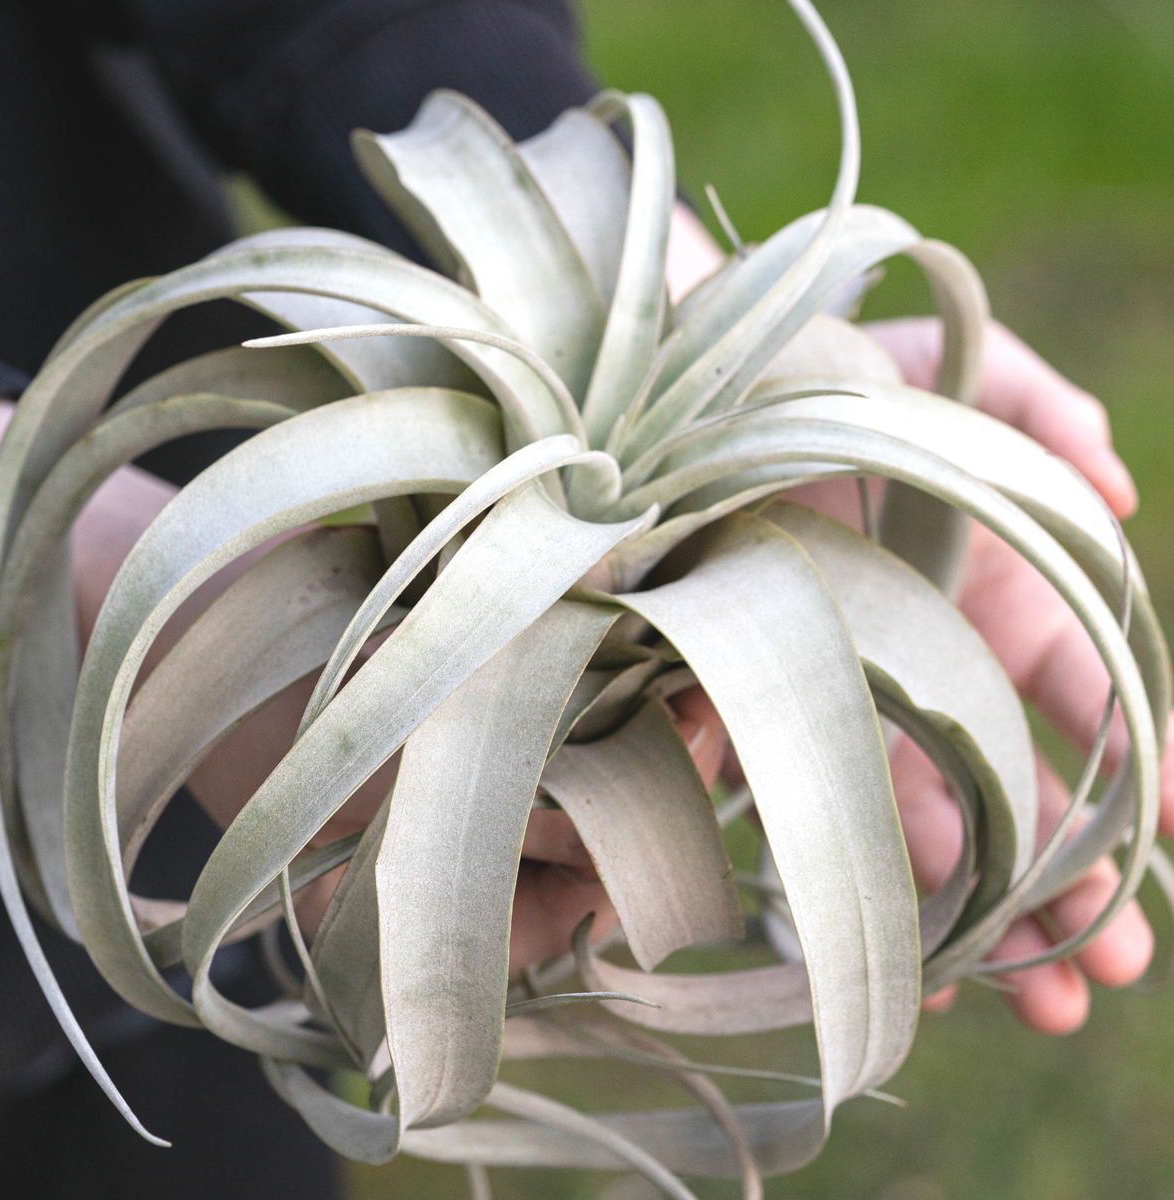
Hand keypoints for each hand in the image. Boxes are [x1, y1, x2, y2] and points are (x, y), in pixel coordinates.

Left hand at [663, 210, 1169, 1030]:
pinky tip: (906, 949)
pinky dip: (872, 872)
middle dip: (1076, 874)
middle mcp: (938, 652)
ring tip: (1038, 1001)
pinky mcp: (779, 701)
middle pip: (1022, 777)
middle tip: (1116, 973)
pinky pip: (830, 799)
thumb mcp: (951, 366)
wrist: (702, 393)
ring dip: (989, 905)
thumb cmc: (828, 371)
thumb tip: (1118, 492)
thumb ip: (1041, 411)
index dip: (1143, 754)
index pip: (1087, 683)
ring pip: (939, 813)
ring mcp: (860, 686)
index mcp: (997, 582)